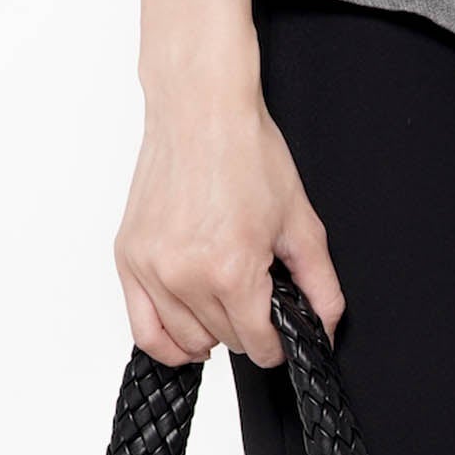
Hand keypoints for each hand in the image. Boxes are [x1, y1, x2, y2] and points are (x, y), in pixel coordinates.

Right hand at [115, 68, 343, 370]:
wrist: (199, 108)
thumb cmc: (245, 151)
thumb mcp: (299, 221)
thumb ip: (320, 285)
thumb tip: (326, 330)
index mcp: (231, 271)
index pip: (258, 345)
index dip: (277, 343)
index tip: (280, 330)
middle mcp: (186, 277)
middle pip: (226, 343)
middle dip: (247, 330)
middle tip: (254, 299)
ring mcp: (152, 269)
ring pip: (187, 342)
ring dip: (211, 335)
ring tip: (224, 307)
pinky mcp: (129, 259)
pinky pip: (144, 331)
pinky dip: (167, 343)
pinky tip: (188, 334)